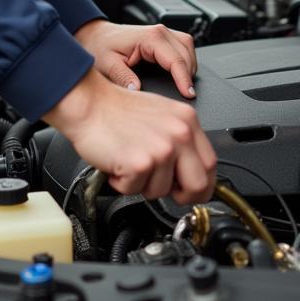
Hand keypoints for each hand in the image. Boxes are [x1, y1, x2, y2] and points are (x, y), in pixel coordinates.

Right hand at [43, 68, 215, 202]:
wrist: (89, 103)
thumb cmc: (117, 110)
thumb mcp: (161, 115)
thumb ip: (179, 140)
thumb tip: (188, 170)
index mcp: (187, 120)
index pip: (210, 164)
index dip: (202, 184)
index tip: (191, 190)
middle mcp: (179, 133)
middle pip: (199, 185)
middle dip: (181, 196)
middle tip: (162, 189)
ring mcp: (162, 149)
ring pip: (162, 192)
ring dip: (142, 185)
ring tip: (130, 162)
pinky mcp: (141, 163)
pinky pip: (136, 191)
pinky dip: (122, 184)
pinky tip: (118, 163)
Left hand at [74, 19, 197, 98]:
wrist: (95, 36)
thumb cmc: (100, 47)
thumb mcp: (108, 65)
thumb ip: (123, 77)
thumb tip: (138, 90)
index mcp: (150, 37)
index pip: (176, 60)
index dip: (184, 79)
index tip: (188, 94)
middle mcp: (159, 32)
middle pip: (187, 53)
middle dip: (189, 74)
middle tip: (187, 95)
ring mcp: (162, 33)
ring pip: (188, 47)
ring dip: (189, 66)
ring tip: (185, 86)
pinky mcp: (162, 37)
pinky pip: (182, 46)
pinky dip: (184, 60)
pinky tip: (179, 73)